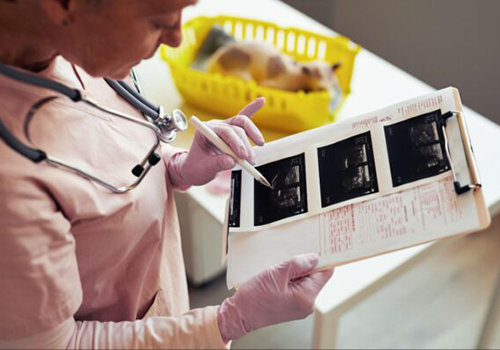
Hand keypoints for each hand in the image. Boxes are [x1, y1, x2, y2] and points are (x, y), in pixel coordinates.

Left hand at [168, 98, 265, 187]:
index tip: (242, 156)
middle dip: (245, 145)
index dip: (235, 143)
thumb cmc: (197, 167)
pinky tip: (261, 101)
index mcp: (205, 131)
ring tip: (252, 158)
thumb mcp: (205, 168)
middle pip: (236, 129)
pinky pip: (243, 119)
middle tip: (249, 160)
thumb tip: (232, 161)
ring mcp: (225, 127)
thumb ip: (218, 164)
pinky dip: (252, 109)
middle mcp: (216, 126)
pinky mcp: (232, 131)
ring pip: (243, 125)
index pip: (224, 132)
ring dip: (252, 139)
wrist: (195, 169)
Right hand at [216, 254, 333, 342]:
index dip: (324, 259)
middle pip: (315, 276)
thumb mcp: (277, 273)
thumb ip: (298, 263)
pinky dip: (290, 278)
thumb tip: (314, 257)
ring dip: (296, 271)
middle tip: (293, 254)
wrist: (239, 314)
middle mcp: (306, 304)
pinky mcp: (290, 304)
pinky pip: (296, 286)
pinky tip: (278, 274)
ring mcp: (299, 306)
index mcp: (306, 297)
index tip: (320, 247)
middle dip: (306, 264)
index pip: (325, 273)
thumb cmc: (254, 297)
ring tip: (281, 266)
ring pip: (305, 280)